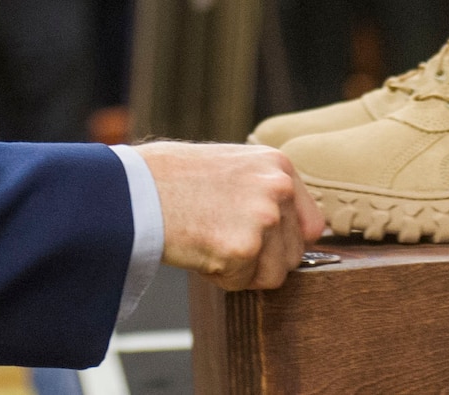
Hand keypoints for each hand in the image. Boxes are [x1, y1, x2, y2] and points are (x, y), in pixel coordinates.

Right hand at [136, 141, 324, 291]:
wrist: (136, 188)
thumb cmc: (175, 178)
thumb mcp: (233, 167)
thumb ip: (265, 191)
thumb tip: (291, 231)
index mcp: (279, 165)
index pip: (312, 225)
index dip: (286, 242)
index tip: (264, 245)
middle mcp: (278, 188)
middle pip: (294, 254)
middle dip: (264, 259)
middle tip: (224, 240)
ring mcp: (262, 218)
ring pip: (274, 274)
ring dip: (244, 270)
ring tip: (211, 241)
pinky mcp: (243, 248)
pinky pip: (243, 283)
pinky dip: (221, 276)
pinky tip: (200, 248)